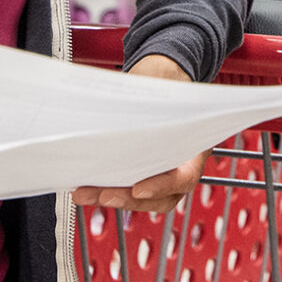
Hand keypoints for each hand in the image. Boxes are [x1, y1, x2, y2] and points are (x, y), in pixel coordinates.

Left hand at [70, 54, 205, 214]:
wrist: (164, 82)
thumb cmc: (167, 87)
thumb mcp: (165, 88)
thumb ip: (152, 102)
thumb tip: (124, 106)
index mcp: (195, 148)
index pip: (184, 177)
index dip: (162, 186)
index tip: (138, 189)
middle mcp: (183, 167)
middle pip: (161, 197)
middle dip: (129, 199)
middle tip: (105, 195)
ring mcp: (164, 175)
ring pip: (142, 198)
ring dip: (113, 198)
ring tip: (85, 194)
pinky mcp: (143, 174)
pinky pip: (128, 190)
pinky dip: (107, 191)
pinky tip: (87, 187)